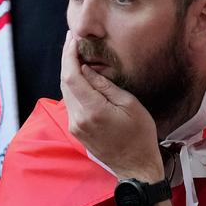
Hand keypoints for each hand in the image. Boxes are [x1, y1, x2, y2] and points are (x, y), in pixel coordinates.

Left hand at [60, 33, 161, 179]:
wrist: (135, 167)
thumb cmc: (140, 136)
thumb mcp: (130, 105)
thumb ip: (105, 86)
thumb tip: (87, 70)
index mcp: (93, 110)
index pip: (72, 76)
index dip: (69, 55)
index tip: (72, 39)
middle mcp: (78, 118)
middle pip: (64, 82)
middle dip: (67, 59)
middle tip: (73, 41)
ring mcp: (75, 125)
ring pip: (65, 92)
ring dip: (69, 72)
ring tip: (77, 55)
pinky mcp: (76, 130)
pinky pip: (70, 103)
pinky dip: (73, 86)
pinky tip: (81, 77)